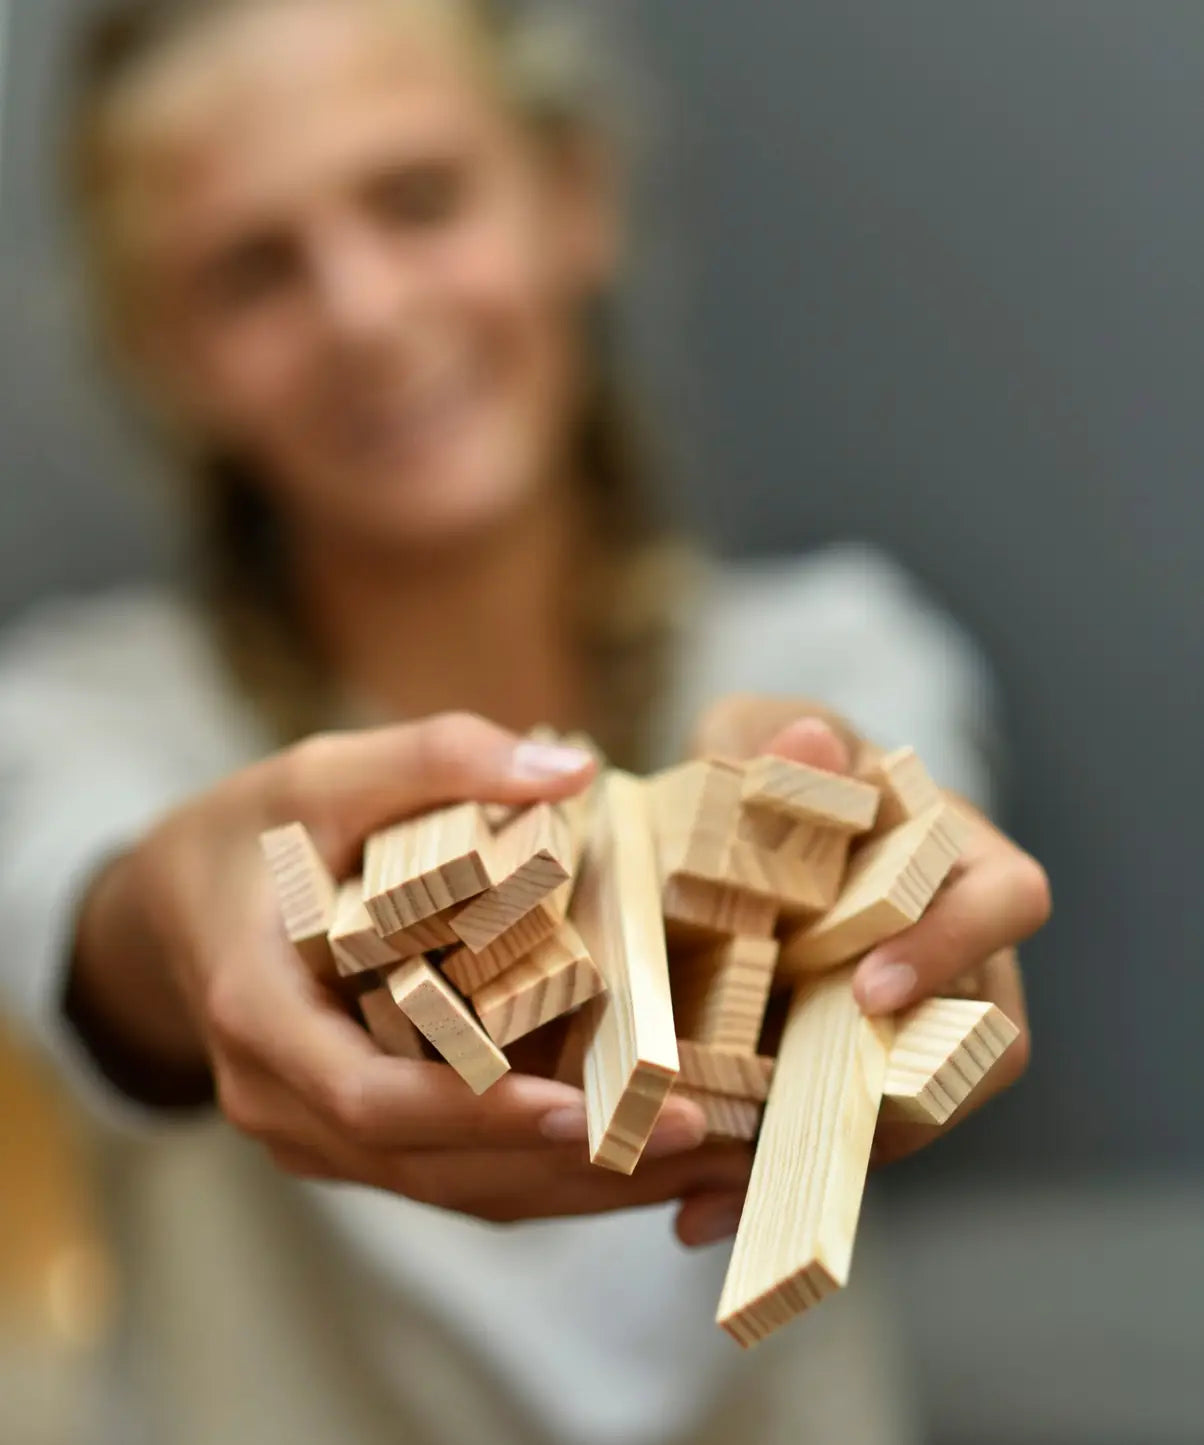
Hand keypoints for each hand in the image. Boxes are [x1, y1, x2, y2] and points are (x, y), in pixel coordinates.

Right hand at [73, 714, 748, 1222]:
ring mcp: (316, 1134)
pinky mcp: (357, 1140)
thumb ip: (435, 761)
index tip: (577, 1109)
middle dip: (563, 1161)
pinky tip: (639, 1157)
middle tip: (691, 1135)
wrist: (177, 907)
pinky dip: (546, 1173)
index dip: (472, 1113)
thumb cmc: (253, 835)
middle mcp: (281, 1100)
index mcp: (261, 1016)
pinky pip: (454, 1175)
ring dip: (575, 1185)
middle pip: (431, 1165)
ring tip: (695, 1159)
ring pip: (453, 1187)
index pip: (369, 1097)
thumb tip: (570, 771)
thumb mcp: (324, 773)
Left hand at [671, 694, 1048, 1244]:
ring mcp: (907, 1021)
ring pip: (911, 1112)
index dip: (955, 947)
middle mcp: (952, 946)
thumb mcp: (750, 734)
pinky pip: (837, 1143)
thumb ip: (767, 737)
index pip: (1007, 898)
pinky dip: (771, 1183)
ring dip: (825, 1160)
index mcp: (951, 853)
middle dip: (901, 1096)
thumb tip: (808, 740)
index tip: (870, 988)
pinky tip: (695, 1212)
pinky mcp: (848, 1075)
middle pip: (980, 1039)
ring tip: (719, 1190)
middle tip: (792, 1128)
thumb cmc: (763, 764)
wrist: (726, 827)